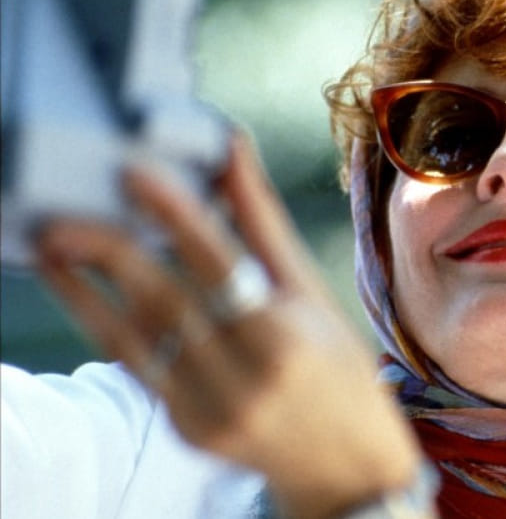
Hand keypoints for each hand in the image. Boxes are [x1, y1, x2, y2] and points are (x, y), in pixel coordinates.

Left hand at [35, 133, 423, 518]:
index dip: (177, 216)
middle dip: (111, 255)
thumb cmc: (339, 366)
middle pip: (167, 302)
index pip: (222, 264)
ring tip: (54, 249)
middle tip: (64, 218)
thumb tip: (233, 148)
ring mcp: (209, 410)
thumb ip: (263, 224)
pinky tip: (82, 293)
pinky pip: (138, 367)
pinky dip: (105, 326)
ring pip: (136, 338)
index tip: (136, 174)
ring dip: (86, 291)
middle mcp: (244, 377)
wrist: (346, 461)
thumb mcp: (312, 292)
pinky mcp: (185, 429)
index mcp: (286, 337)